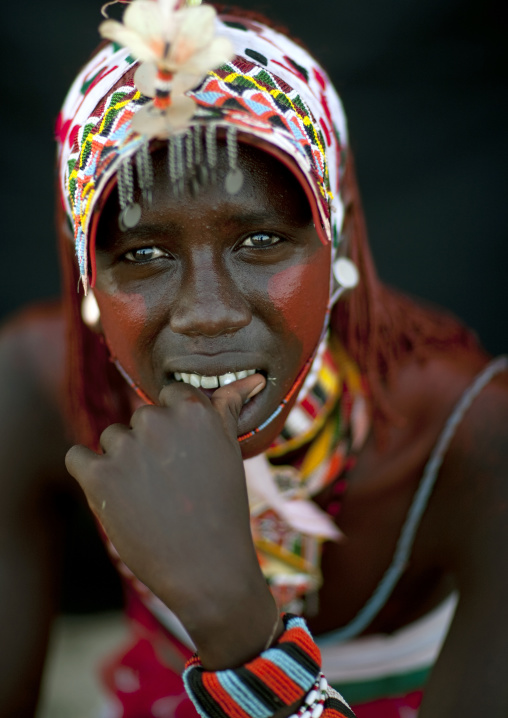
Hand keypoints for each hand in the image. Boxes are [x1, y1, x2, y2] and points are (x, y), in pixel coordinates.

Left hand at [66, 374, 280, 667]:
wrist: (207, 569)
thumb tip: (251, 377)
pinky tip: (114, 496)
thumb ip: (228, 407)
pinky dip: (89, 474)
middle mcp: (157, 420)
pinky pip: (77, 457)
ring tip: (149, 496)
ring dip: (122, 462)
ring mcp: (125, 447)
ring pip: (111, 438)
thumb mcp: (230, 450)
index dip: (175, 428)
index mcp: (193, 409)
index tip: (184, 455)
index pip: (170, 395)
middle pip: (140, 418)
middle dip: (150, 444)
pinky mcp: (98, 476)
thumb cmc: (223, 508)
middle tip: (172, 483)